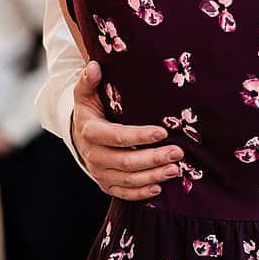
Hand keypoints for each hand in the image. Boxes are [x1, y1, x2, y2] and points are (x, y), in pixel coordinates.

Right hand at [70, 58, 179, 200]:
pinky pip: (122, 193)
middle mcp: (93, 155)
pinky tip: (159, 188)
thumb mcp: (85, 93)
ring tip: (176, 169)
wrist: (79, 134)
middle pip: (125, 162)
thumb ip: (89, 80)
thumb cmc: (91, 109)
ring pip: (127, 180)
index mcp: (90, 132)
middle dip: (153, 158)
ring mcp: (99, 172)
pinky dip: (140, 193)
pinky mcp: (105, 183)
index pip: (117, 136)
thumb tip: (94, 66)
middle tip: (178, 152)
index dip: (140, 135)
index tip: (163, 131)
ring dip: (152, 176)